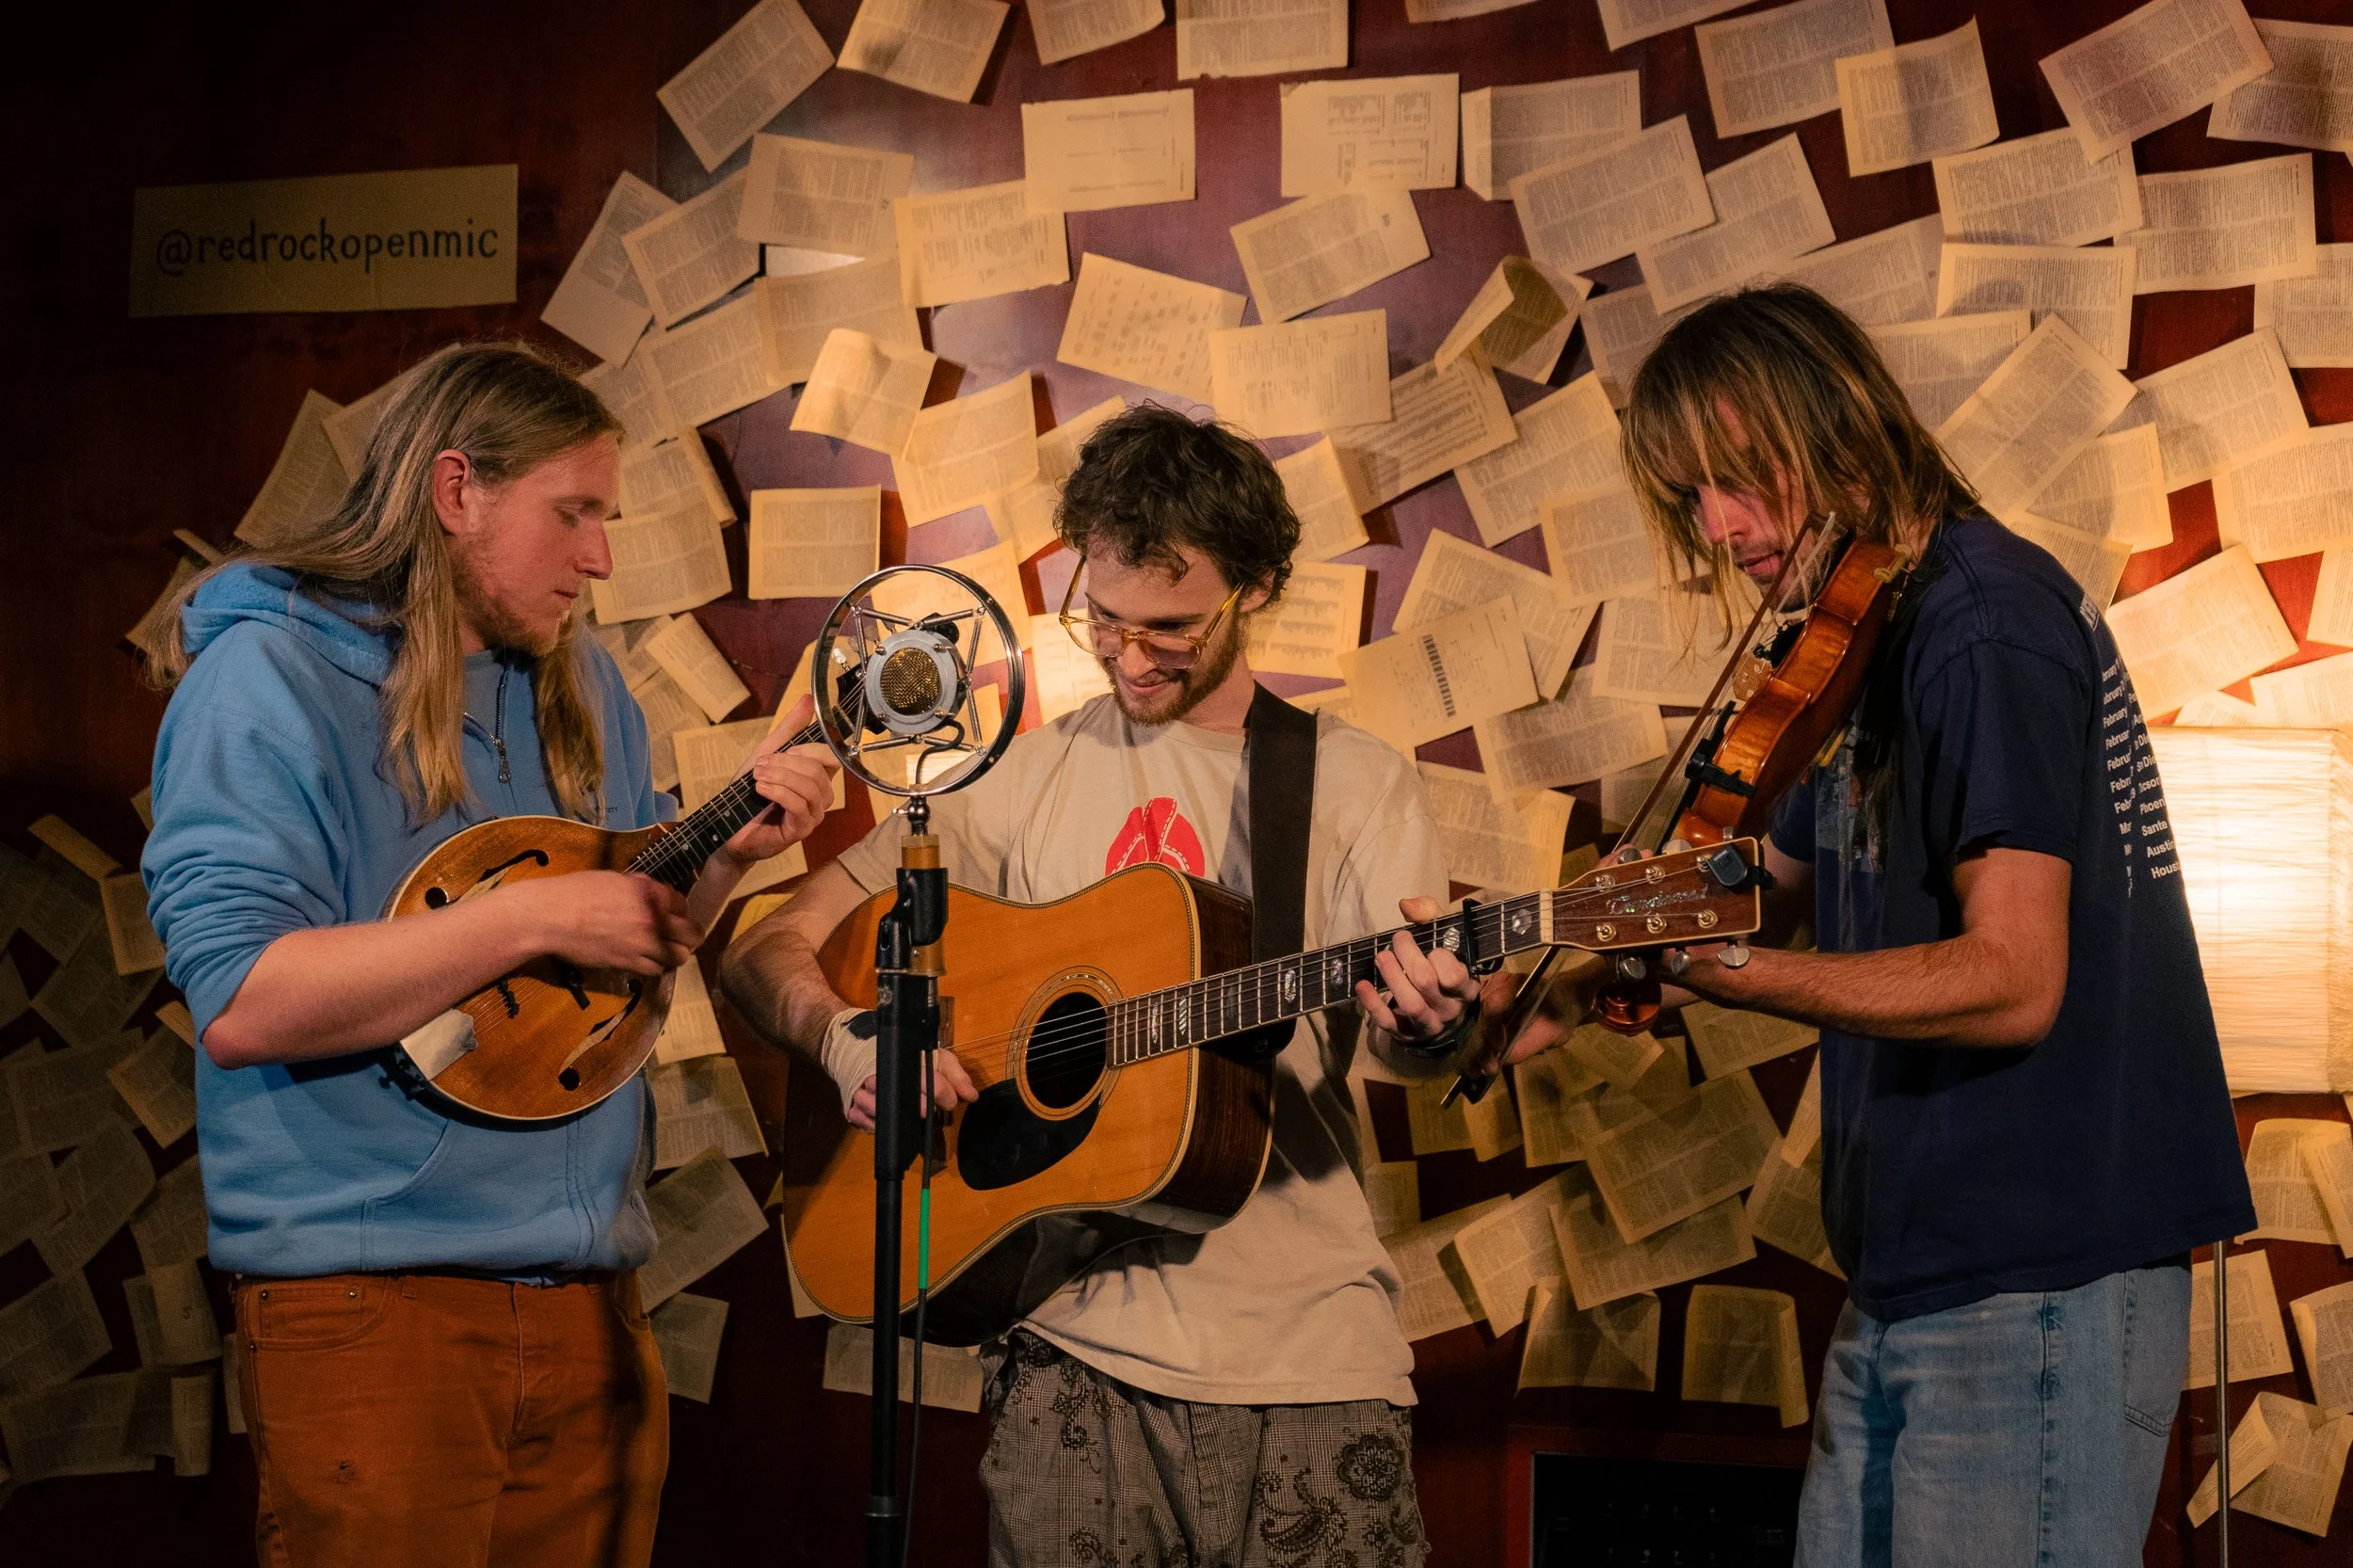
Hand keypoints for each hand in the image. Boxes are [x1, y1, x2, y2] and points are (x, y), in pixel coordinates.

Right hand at [509, 870, 700, 975]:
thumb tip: (655, 895)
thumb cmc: (576, 892)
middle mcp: (653, 918)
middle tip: (679, 937)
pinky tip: (646, 961)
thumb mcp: (615, 879)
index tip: (673, 915)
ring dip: (674, 954)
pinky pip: (656, 970)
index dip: (680, 910)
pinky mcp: (628, 963)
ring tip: (664, 951)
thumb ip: (641, 888)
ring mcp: (643, 942)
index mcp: (650, 892)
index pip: (683, 903)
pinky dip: (655, 967)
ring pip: (679, 957)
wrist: (551, 915)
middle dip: (689, 936)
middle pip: (692, 934)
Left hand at [721, 696, 840, 867]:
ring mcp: (813, 815)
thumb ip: (789, 730)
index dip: (810, 750)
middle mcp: (820, 797)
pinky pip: (799, 806)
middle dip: (787, 763)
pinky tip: (761, 789)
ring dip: (780, 777)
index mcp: (815, 777)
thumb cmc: (748, 795)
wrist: (728, 828)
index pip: (831, 757)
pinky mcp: (801, 830)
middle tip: (761, 765)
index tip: (785, 750)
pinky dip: (778, 792)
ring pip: (811, 788)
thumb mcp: (766, 754)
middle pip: (819, 771)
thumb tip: (807, 699)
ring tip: (757, 777)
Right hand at [846, 1051, 978, 1131]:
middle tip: (931, 1111)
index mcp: (905, 1059)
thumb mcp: (935, 1056)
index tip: (951, 1101)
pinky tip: (890, 1123)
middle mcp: (881, 1075)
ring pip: (882, 1112)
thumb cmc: (905, 1054)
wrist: (859, 1044)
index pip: (930, 1081)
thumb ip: (955, 1075)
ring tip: (912, 1119)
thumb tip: (971, 1096)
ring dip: (900, 1120)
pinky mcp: (851, 1105)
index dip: (945, 1094)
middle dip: (922, 1108)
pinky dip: (877, 1126)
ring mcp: (863, 1091)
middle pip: (903, 1098)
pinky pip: (864, 1122)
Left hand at [1354, 896, 1481, 1040]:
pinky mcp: (1405, 1033)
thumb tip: (1407, 905)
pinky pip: (1388, 1022)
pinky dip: (1372, 1004)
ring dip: (1392, 977)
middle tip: (1397, 941)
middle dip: (1408, 957)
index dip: (1438, 956)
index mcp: (1465, 989)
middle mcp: (1449, 1010)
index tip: (1429, 946)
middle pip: (1426, 983)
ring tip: (1381, 957)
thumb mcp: (1446, 941)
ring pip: (1411, 1004)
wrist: (1440, 1015)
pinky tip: (1362, 985)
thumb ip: (1430, 917)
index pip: (1454, 974)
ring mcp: (1428, 1024)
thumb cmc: (1442, 969)